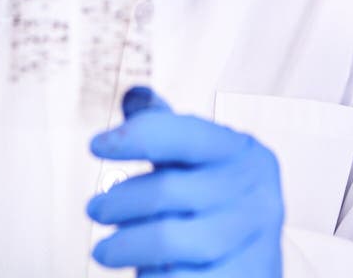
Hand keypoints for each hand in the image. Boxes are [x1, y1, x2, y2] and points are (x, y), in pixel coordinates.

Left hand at [87, 86, 284, 275]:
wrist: (251, 271)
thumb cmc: (212, 207)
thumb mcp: (195, 164)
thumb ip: (165, 128)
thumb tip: (133, 93)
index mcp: (245, 153)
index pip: (186, 134)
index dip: (137, 135)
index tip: (95, 145)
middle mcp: (258, 193)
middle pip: (168, 190)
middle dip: (120, 200)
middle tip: (94, 208)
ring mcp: (255, 244)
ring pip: (168, 240)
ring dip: (126, 244)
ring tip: (104, 249)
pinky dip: (151, 274)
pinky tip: (143, 270)